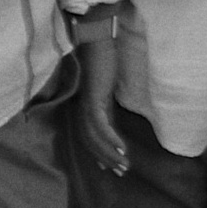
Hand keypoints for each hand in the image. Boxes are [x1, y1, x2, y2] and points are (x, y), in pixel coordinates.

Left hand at [73, 14, 130, 178]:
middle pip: (89, 140)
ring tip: (124, 165)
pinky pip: (99, 125)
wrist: (98, 35)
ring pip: (93, 137)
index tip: (111, 165)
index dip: (99, 151)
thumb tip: (113, 112)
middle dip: (105, 158)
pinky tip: (121, 148)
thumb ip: (107, 98)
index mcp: (86, 103)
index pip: (89, 135)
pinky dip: (110, 138)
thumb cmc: (104, 54)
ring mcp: (86, 103)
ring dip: (109, 153)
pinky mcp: (92, 98)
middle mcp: (82, 106)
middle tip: (121, 172)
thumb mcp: (107, 82)